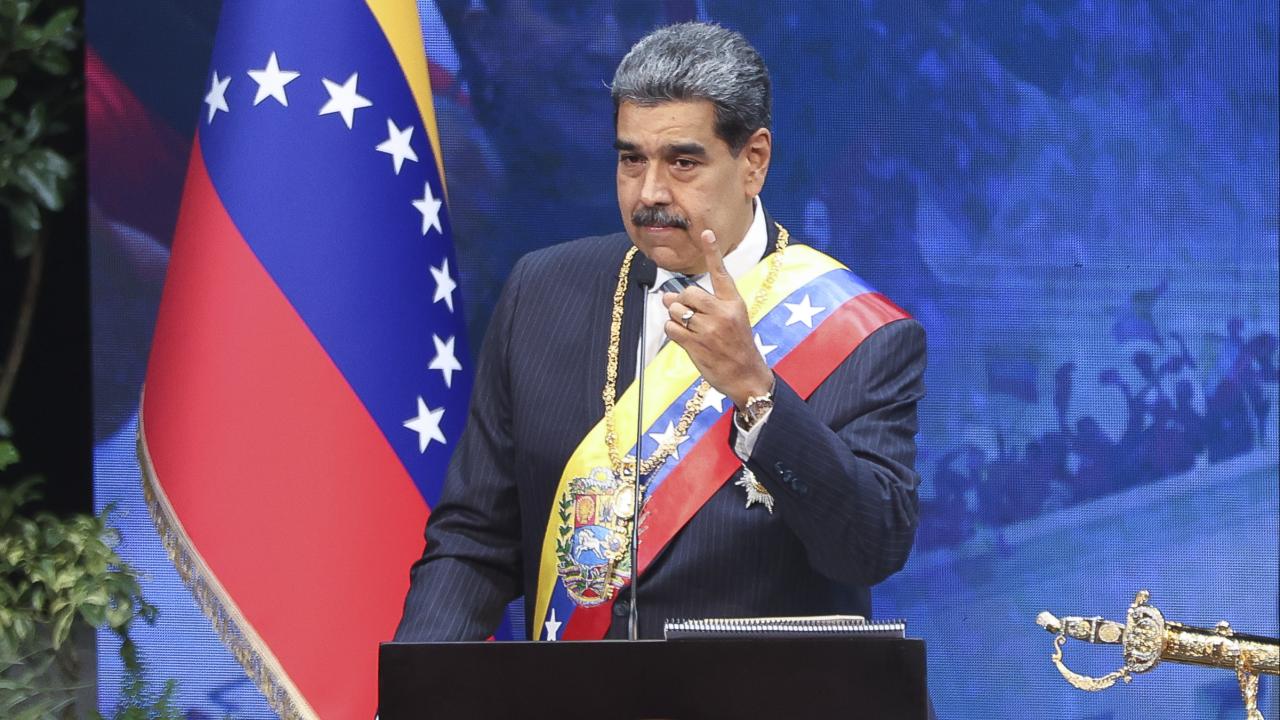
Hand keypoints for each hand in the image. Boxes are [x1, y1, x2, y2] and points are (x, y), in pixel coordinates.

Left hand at [662, 229, 773, 407]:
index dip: (712, 252)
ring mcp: (709, 329)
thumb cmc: (737, 346)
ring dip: (675, 317)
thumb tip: (669, 296)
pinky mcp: (697, 345)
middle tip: (687, 313)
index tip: (707, 233)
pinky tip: (684, 338)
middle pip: (688, 293)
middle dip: (681, 302)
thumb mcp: (733, 320)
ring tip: (688, 327)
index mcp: (734, 303)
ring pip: (676, 310)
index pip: (721, 273)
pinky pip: (672, 328)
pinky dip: (672, 331)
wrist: (747, 376)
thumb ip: (705, 305)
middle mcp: (722, 313)